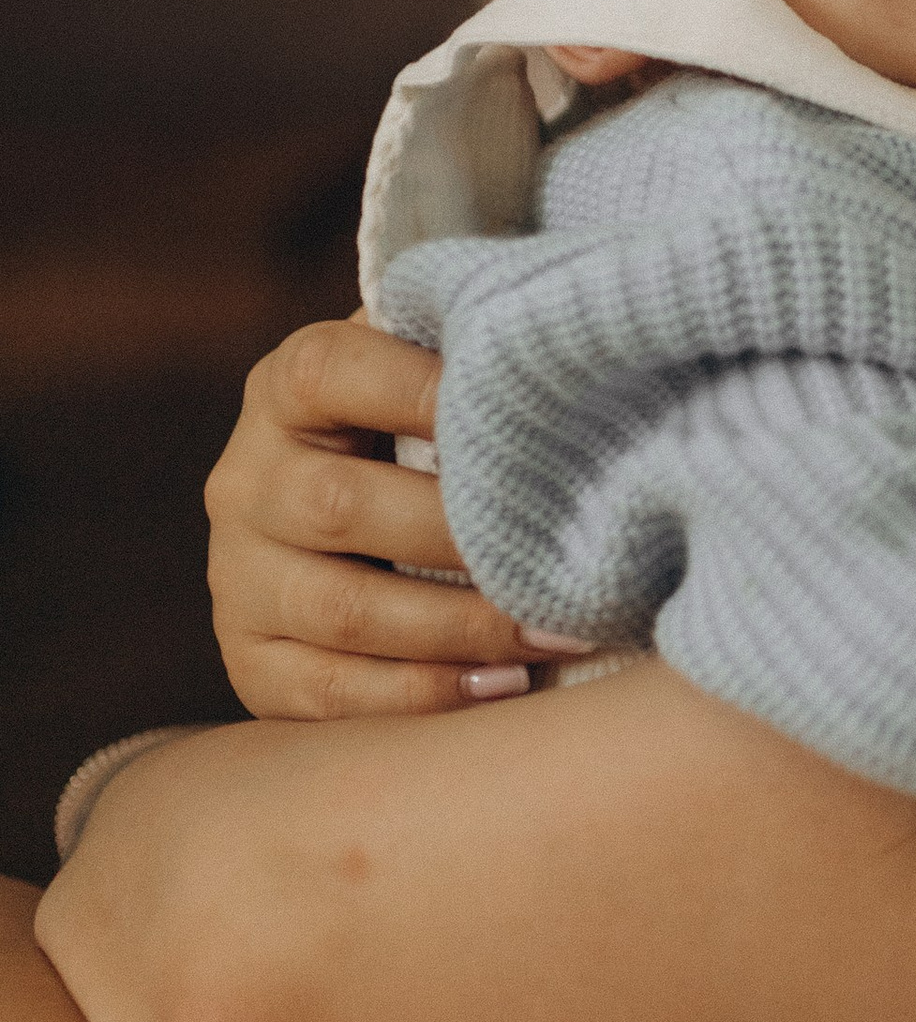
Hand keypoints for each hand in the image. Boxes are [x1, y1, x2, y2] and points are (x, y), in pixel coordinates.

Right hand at [204, 316, 544, 718]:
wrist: (353, 528)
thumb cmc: (433, 437)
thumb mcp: (431, 374)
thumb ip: (470, 345)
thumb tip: (558, 325)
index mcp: (286, 390)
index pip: (330, 371)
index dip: (420, 388)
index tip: (525, 411)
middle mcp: (246, 482)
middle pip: (340, 507)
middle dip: (464, 537)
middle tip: (570, 554)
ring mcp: (240, 578)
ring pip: (345, 611)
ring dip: (463, 629)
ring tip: (560, 630)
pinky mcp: (254, 663)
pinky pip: (332, 693)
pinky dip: (426, 695)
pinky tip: (506, 687)